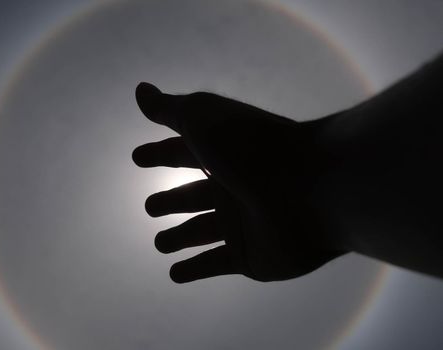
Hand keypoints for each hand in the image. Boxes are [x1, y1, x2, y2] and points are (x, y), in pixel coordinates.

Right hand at [133, 82, 345, 282]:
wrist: (310, 189)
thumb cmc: (251, 148)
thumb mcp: (203, 119)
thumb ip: (169, 109)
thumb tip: (140, 90)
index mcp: (222, 155)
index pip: (183, 154)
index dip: (159, 154)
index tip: (137, 157)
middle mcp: (232, 188)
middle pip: (193, 196)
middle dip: (170, 201)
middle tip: (148, 207)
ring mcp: (242, 224)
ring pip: (201, 232)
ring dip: (178, 238)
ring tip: (159, 243)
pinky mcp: (251, 257)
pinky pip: (215, 265)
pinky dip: (195, 270)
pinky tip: (175, 273)